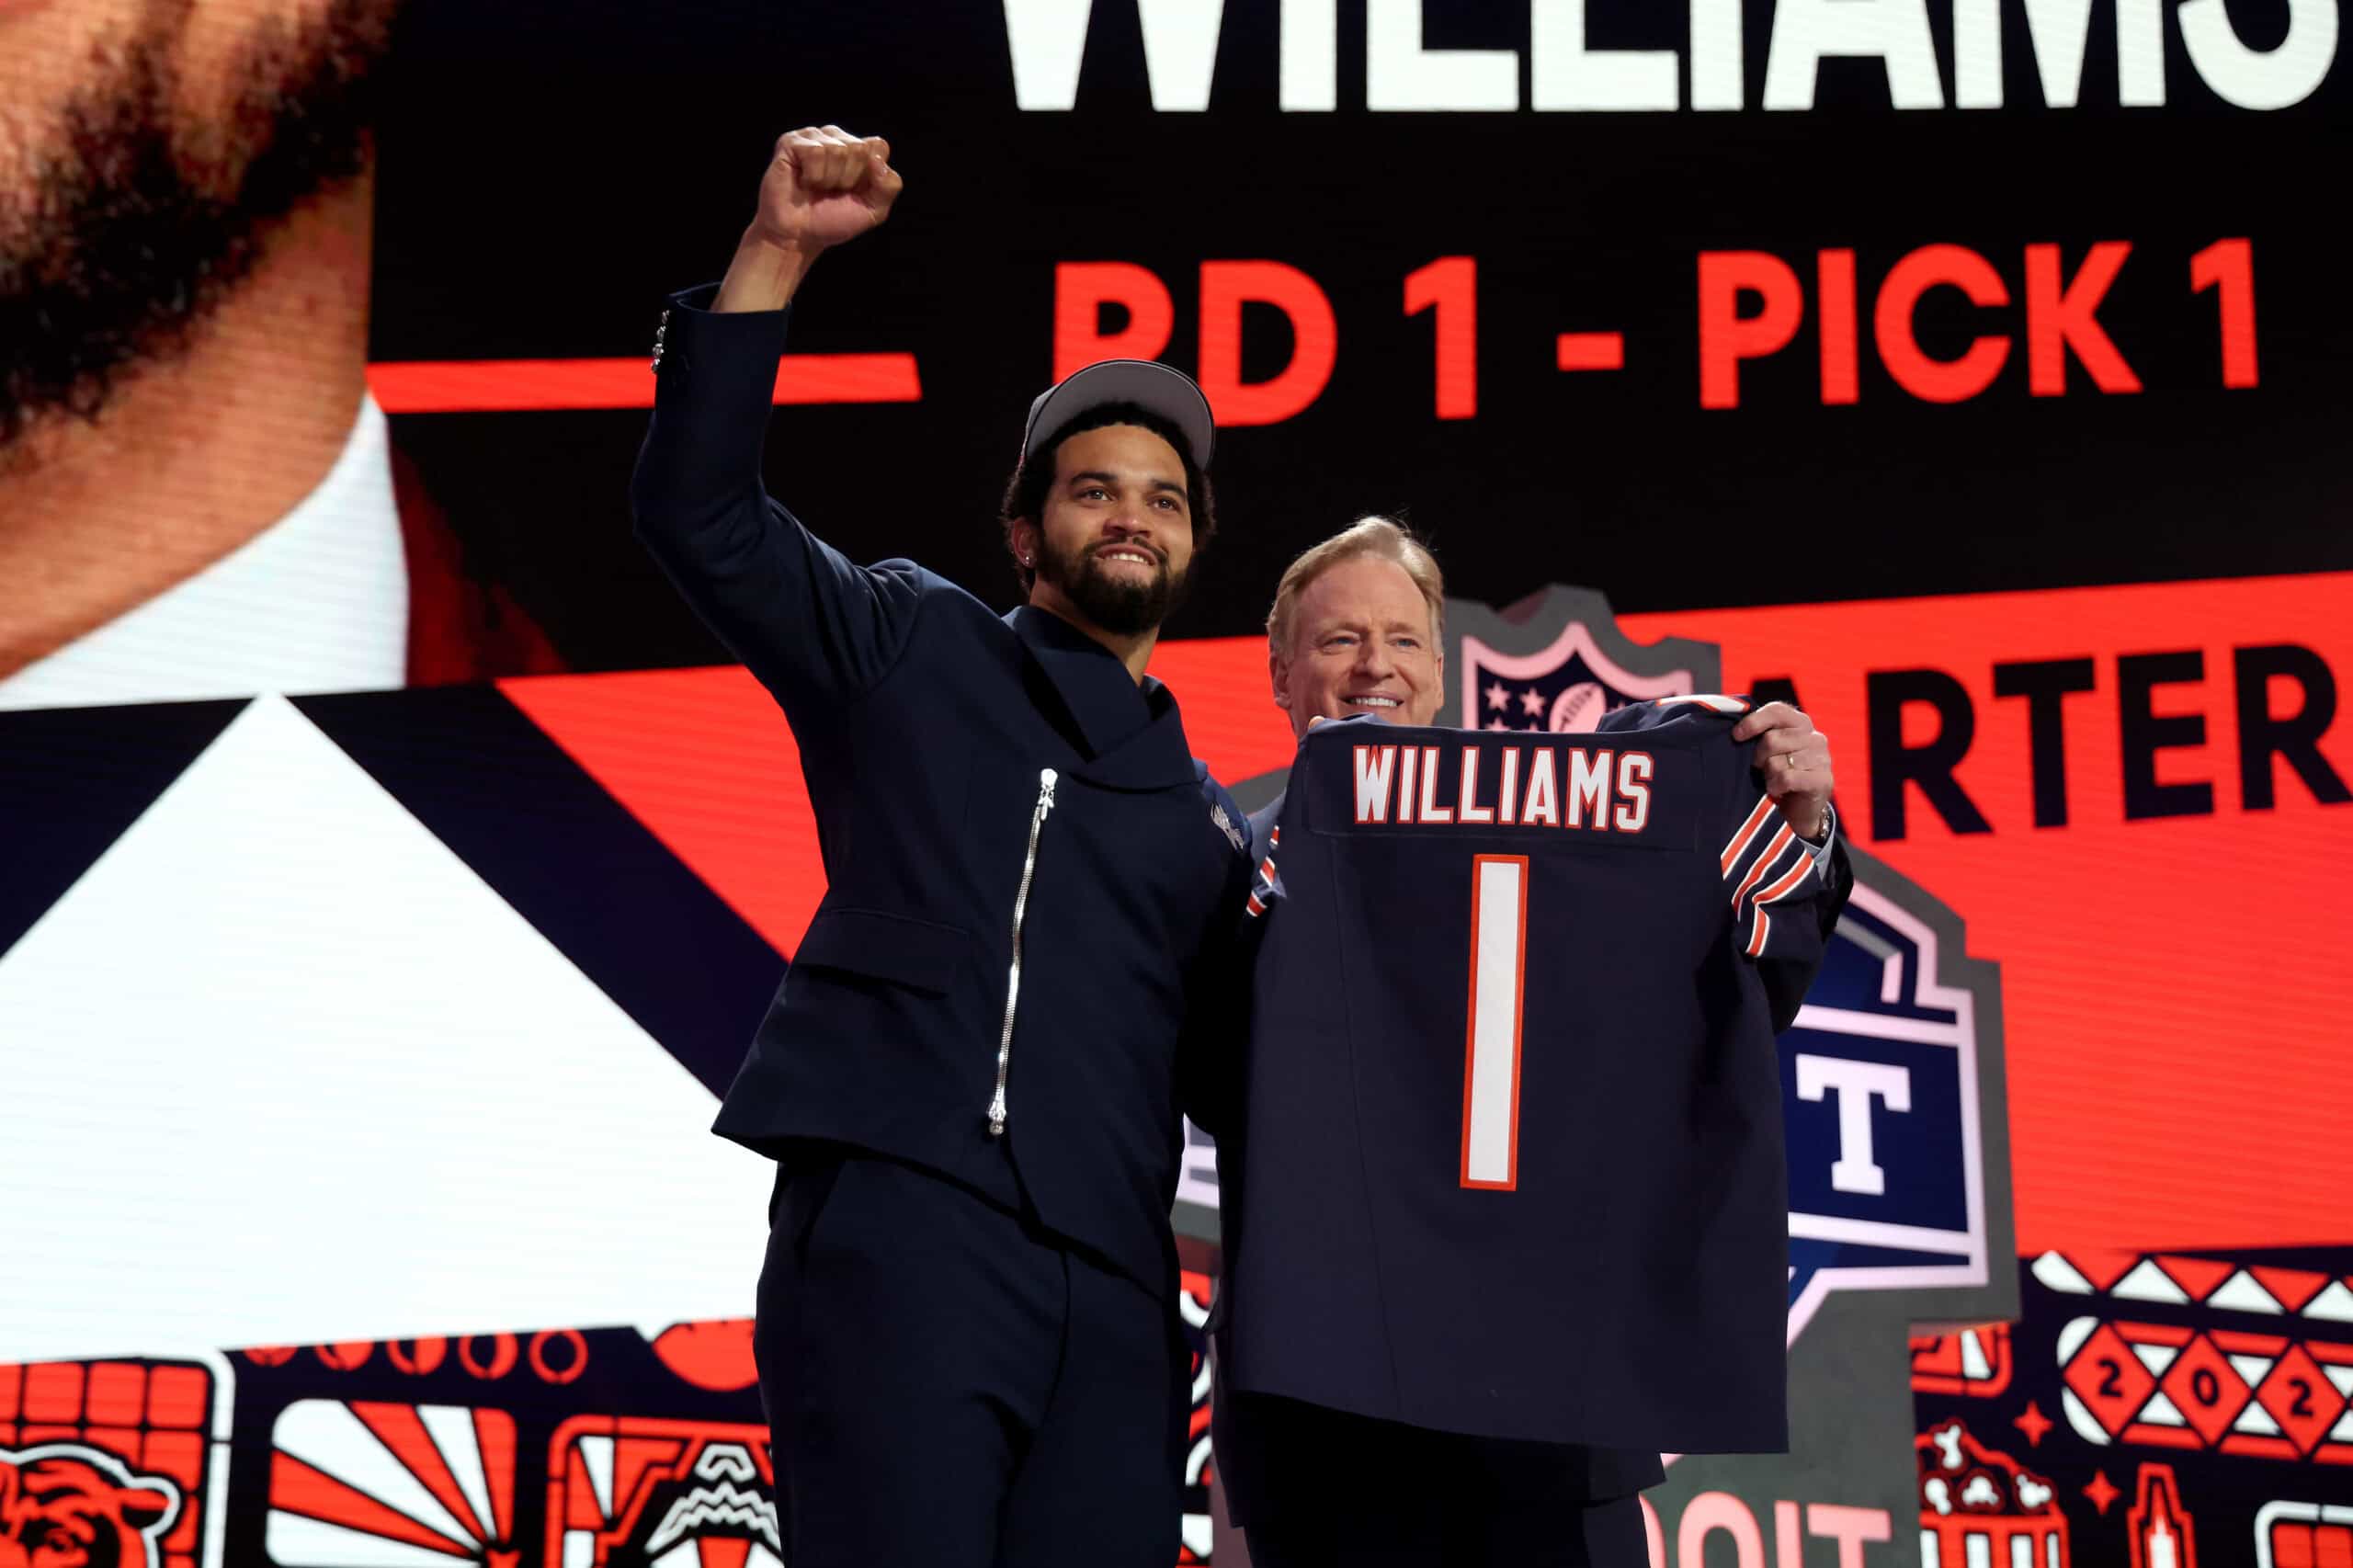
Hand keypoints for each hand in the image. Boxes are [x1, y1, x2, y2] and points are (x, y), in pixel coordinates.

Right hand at [748, 125, 902, 257]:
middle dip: (848, 179)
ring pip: (837, 149)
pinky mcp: (792, 141)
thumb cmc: (833, 221)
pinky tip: (803, 181)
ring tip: (816, 187)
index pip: (878, 146)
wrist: (798, 236)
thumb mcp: (874, 211)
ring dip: (828, 179)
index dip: (871, 176)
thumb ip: (889, 186)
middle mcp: (837, 138)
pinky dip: (812, 175)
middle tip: (832, 191)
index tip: (854, 191)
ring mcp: (814, 137)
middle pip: (859, 148)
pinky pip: (815, 152)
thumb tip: (878, 161)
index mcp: (860, 151)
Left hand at [1732, 701, 1834, 840]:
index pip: (1777, 711)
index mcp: (1801, 723)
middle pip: (1772, 739)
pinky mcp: (1823, 780)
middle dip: (1758, 757)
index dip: (1753, 722)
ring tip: (1772, 781)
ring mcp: (1822, 758)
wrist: (1798, 810)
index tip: (1736, 736)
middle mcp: (1815, 737)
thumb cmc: (1778, 774)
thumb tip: (1734, 729)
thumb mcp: (1768, 750)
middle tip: (1760, 769)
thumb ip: (1759, 734)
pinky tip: (1777, 790)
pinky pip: (1787, 778)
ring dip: (1768, 776)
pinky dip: (1776, 787)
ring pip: (1777, 762)